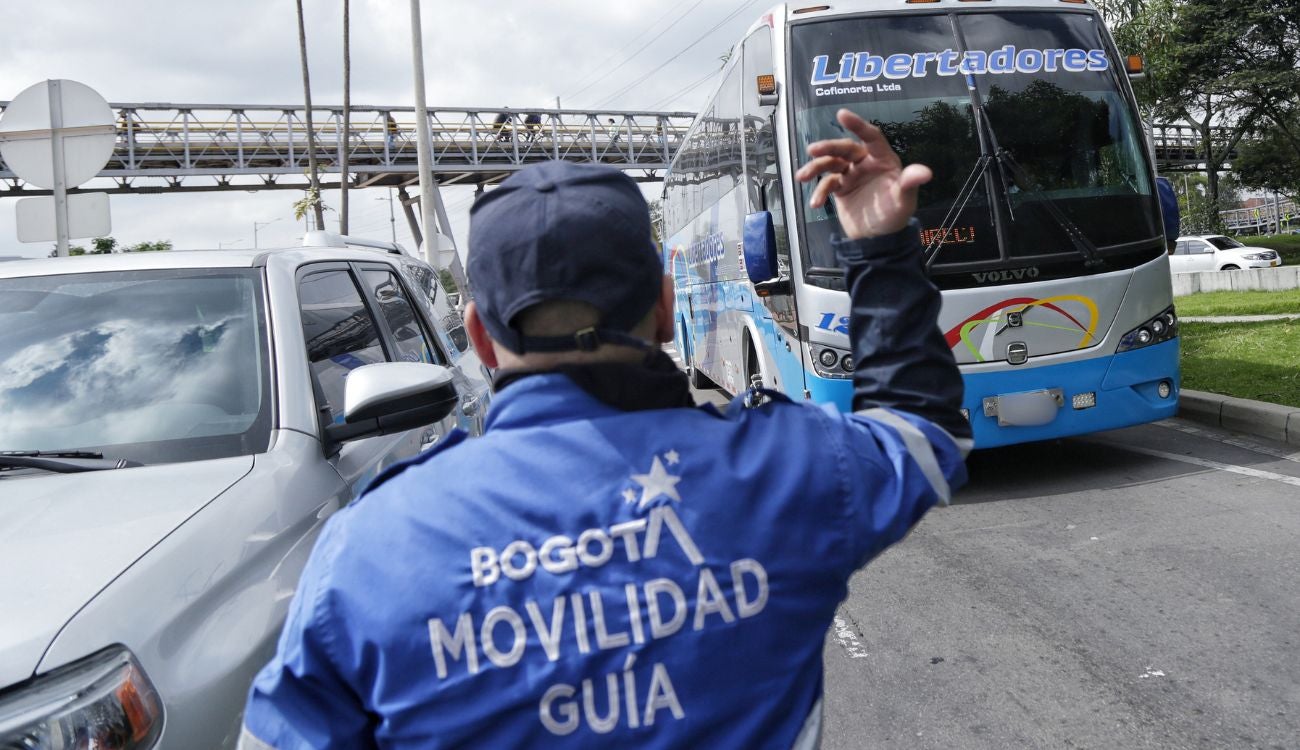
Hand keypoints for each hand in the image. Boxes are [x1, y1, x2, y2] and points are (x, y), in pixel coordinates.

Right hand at [794, 109, 931, 239]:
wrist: (878, 239)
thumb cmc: (895, 215)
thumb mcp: (904, 200)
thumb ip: (909, 184)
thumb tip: (925, 173)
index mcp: (882, 159)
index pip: (871, 137)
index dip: (857, 125)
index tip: (841, 114)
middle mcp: (865, 163)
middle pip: (845, 149)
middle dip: (828, 147)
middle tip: (813, 150)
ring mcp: (850, 174)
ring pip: (831, 163)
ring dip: (815, 168)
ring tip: (801, 176)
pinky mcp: (840, 188)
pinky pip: (826, 184)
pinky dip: (819, 193)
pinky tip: (815, 204)